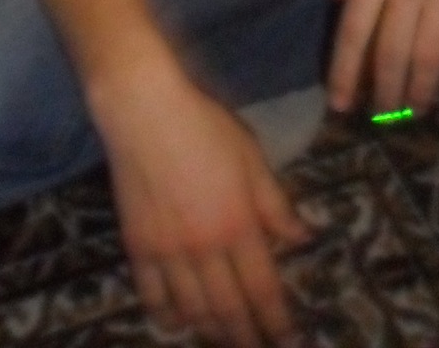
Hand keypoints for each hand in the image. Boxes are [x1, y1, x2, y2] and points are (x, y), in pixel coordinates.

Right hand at [90, 53, 309, 346]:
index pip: (262, 288)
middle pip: (227, 308)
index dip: (277, 320)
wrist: (144, 113)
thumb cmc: (206, 127)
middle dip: (245, 336)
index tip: (289, 340)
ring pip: (191, 310)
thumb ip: (275, 205)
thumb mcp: (252, 158)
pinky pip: (153, 296)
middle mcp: (204, 249)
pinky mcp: (136, 247)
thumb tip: (301, 239)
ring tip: (223, 338)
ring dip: (209, 330)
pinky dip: (167, 315)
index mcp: (238, 225)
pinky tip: (177, 322)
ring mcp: (167, 253)